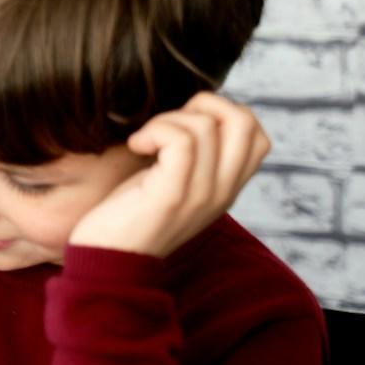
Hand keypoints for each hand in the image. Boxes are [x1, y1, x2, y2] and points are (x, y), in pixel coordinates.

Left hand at [68, 93, 271, 258]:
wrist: (107, 260)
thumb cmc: (130, 213)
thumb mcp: (174, 181)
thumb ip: (196, 156)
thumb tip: (195, 109)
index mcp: (227, 188)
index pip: (257, 134)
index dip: (222, 112)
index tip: (185, 125)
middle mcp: (223, 192)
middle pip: (245, 121)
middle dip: (204, 104)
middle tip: (168, 125)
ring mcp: (201, 195)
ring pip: (206, 126)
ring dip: (168, 119)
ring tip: (145, 140)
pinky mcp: (173, 195)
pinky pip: (181, 140)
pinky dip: (155, 130)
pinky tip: (136, 145)